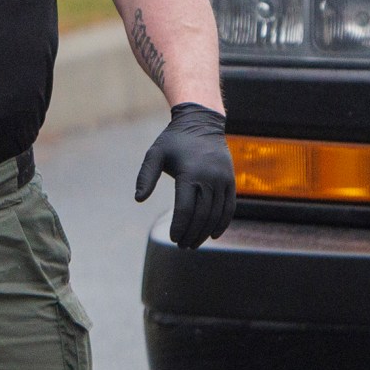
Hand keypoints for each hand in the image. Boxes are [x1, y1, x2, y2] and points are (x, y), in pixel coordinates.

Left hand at [136, 102, 235, 249]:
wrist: (201, 123)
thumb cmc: (173, 141)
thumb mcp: (155, 154)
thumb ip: (145, 177)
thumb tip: (138, 199)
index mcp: (190, 173)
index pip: (185, 208)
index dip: (179, 226)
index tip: (173, 239)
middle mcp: (210, 178)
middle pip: (202, 215)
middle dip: (192, 234)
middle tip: (182, 246)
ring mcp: (223, 179)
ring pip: (216, 214)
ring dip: (205, 232)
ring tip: (194, 243)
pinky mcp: (231, 180)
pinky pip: (229, 206)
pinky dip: (222, 222)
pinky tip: (214, 234)